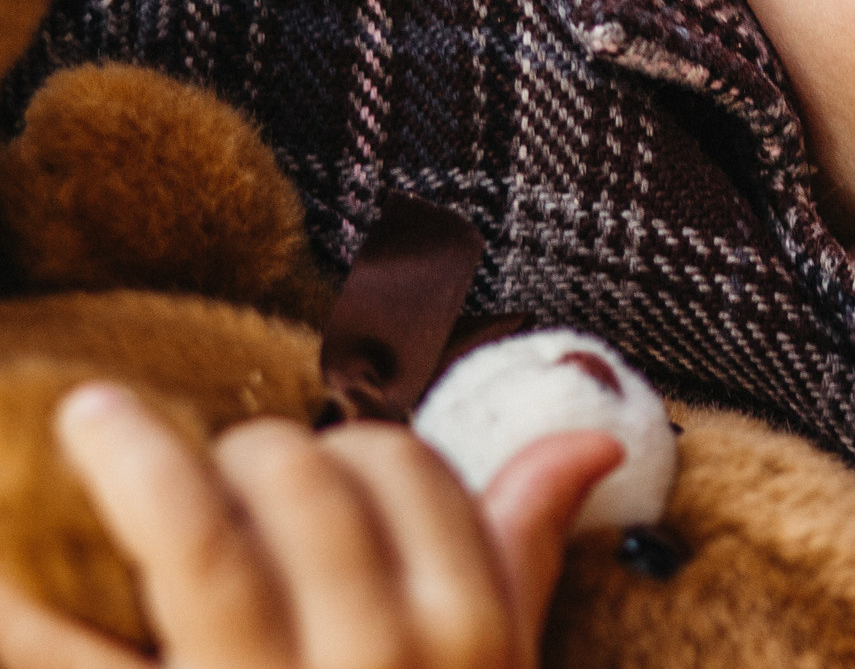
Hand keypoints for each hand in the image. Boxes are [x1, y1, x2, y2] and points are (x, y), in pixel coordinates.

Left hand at [0, 383, 621, 668]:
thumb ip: (526, 558)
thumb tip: (585, 449)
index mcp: (467, 636)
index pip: (403, 465)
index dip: (351, 444)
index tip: (318, 466)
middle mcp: (377, 662)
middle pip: (302, 479)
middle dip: (248, 449)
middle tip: (213, 468)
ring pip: (199, 533)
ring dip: (135, 459)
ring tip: (93, 422)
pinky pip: (62, 650)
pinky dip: (19, 598)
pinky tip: (3, 557)